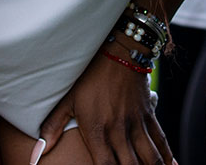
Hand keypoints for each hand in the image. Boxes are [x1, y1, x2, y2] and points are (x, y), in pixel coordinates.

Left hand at [36, 45, 172, 164]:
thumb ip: (53, 127)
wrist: (120, 50)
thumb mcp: (68, 100)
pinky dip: (168, 155)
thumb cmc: (90, 75)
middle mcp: (120, 130)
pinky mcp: (149, 114)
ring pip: (150, 157)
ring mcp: (137, 123)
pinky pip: (161, 139)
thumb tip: (37, 152)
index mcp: (98, 130)